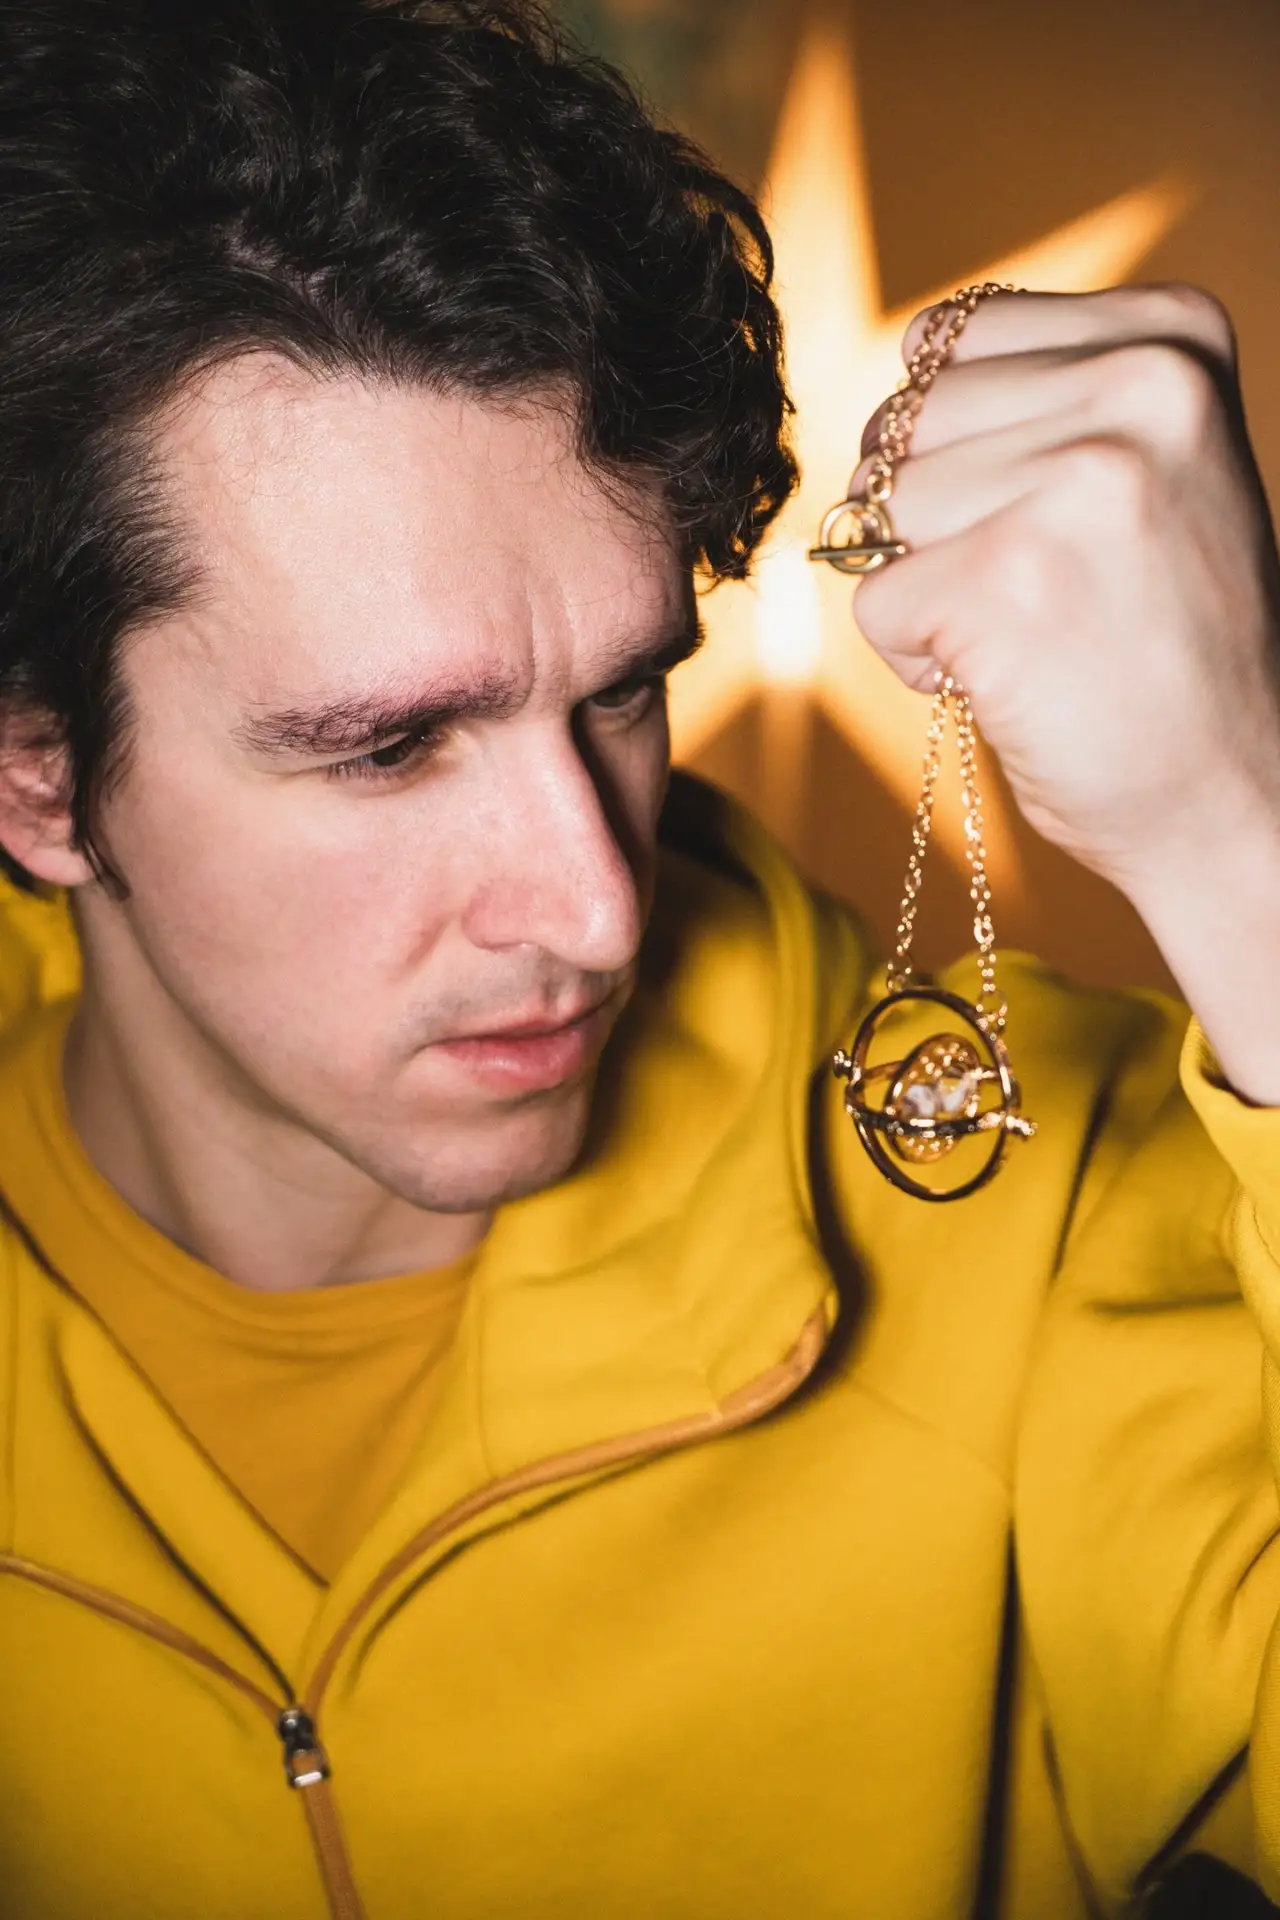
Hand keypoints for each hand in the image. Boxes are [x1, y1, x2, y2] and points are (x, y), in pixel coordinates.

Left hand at [851, 286, 1279, 904]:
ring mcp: (1079, 477)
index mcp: (1172, 333)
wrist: (1236, 788)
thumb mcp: (1148, 464)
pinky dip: (914, 659)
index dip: (956, 450)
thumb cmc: (1164, 639)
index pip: (943, 344)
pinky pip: (875, 600)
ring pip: (876, 509)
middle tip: (1043, 593)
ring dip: (926, 590)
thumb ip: (1045, 400)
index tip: (1055, 523)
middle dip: (931, 522)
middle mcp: (1139, 383)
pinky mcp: (1010, 576)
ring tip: (1033, 635)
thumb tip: (893, 405)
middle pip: (901, 423)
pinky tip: (1011, 680)